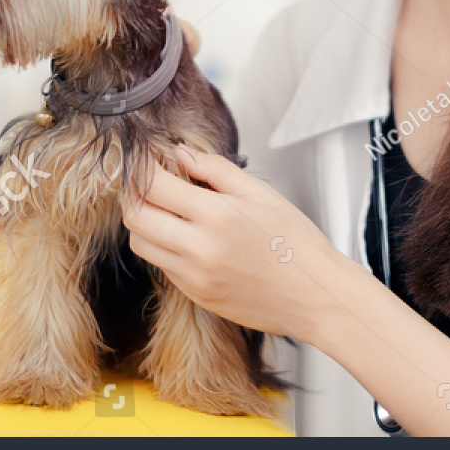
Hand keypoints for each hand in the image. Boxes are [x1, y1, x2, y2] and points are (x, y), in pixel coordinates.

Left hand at [120, 145, 346, 340]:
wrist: (315, 296)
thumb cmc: (296, 243)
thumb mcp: (260, 193)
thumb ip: (215, 169)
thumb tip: (180, 153)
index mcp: (217, 216)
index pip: (152, 186)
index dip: (141, 167)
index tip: (144, 157)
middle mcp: (199, 249)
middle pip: (135, 216)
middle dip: (134, 193)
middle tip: (147, 180)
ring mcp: (194, 277)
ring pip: (141, 244)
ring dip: (143, 222)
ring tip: (165, 208)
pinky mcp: (196, 295)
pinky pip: (162, 266)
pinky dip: (162, 246)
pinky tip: (185, 235)